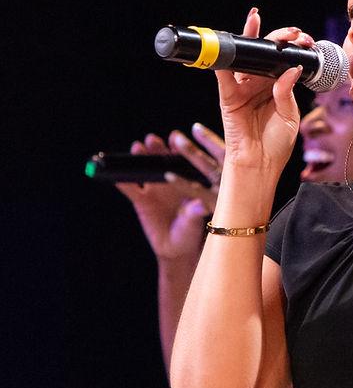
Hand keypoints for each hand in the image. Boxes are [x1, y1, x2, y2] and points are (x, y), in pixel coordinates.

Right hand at [115, 124, 223, 259]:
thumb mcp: (194, 222)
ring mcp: (155, 190)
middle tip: (153, 139)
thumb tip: (201, 206)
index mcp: (187, 183)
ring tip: (138, 147)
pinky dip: (123, 181)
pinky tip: (116, 174)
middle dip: (157, 148)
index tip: (176, 139)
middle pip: (162, 161)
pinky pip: (130, 189)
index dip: (179, 150)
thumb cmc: (191, 232)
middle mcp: (171, 182)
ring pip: (146, 170)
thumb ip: (195, 212)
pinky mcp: (141, 201)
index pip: (183, 162)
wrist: (176, 248)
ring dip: (140, 158)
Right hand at [215, 7, 311, 171]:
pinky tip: (229, 45)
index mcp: (276, 86)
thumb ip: (287, 91)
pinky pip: (224, 75)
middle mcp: (259, 83)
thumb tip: (292, 68)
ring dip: (250, 38)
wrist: (260, 163)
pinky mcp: (228, 96)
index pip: (282, 59)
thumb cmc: (276, 143)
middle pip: (264, 53)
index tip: (305, 39)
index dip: (292, 47)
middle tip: (291, 31)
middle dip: (277, 37)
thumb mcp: (289, 115)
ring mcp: (242, 87)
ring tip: (255, 20)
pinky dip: (224, 60)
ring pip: (245, 57)